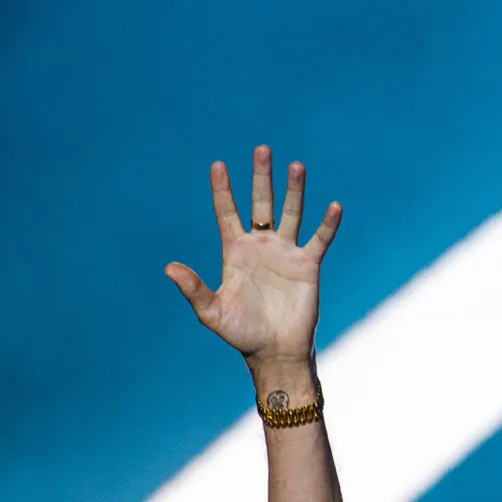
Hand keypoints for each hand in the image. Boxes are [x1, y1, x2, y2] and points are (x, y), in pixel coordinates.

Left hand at [165, 150, 340, 375]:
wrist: (274, 351)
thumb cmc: (241, 333)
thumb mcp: (211, 312)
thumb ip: (193, 288)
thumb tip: (168, 268)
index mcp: (235, 252)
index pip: (227, 213)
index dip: (222, 190)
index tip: (217, 165)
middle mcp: (261, 246)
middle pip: (261, 203)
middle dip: (261, 177)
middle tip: (262, 149)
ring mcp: (285, 253)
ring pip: (291, 213)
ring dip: (293, 190)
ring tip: (296, 165)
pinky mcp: (307, 265)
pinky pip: (319, 239)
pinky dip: (327, 224)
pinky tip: (333, 206)